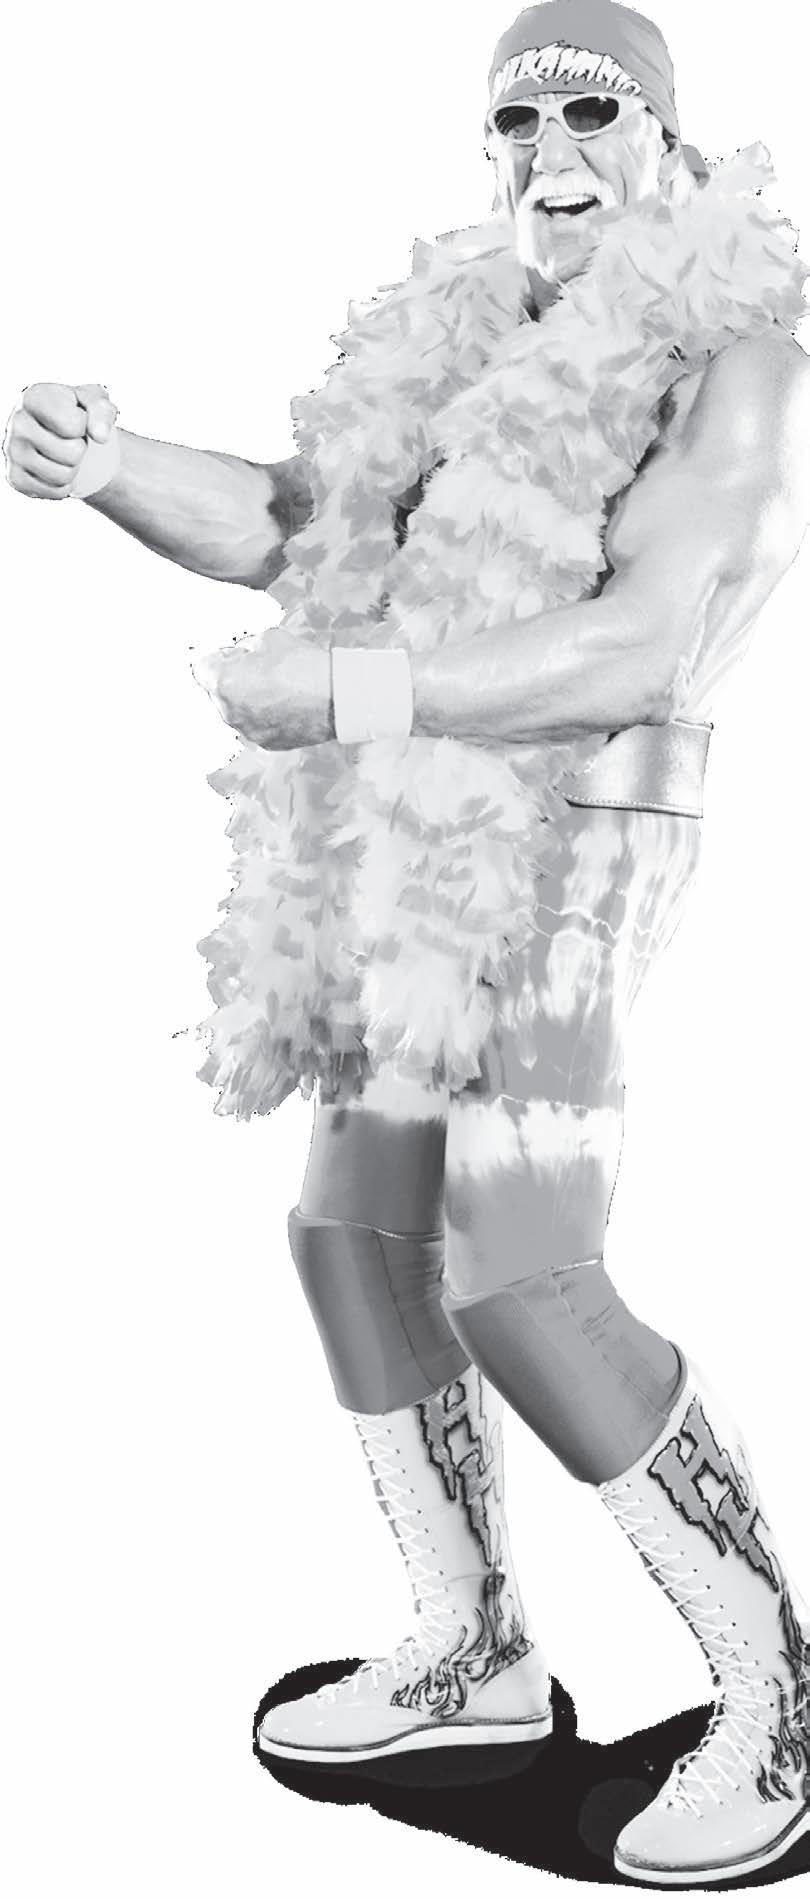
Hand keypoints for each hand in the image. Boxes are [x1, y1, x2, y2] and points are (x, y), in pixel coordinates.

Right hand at [4, 382, 117, 498]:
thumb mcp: (95, 402)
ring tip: (63, 454)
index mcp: (34, 396)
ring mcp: (12, 451)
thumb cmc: (77, 413)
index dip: (84, 426)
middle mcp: (17, 422)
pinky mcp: (15, 478)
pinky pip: (55, 492)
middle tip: (70, 440)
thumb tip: (101, 436)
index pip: (74, 425)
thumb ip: (102, 411)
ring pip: (63, 476)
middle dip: (80, 449)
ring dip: (73, 468)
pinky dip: (64, 484)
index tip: (76, 419)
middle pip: (72, 453)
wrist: (59, 434)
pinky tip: (55, 467)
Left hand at [193, 626, 333, 749]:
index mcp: (223, 682)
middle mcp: (228, 711)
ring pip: (237, 711)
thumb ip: (244, 648)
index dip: (218, 658)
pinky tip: (285, 705)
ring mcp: (246, 730)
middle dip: (232, 680)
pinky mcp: (265, 743)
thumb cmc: (302, 664)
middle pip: (217, 692)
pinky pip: (255, 726)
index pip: (202, 668)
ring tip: (276, 688)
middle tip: (259, 670)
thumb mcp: (267, 638)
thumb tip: (239, 654)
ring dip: (247, 700)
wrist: (336, 697)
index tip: (232, 656)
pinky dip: (264, 717)